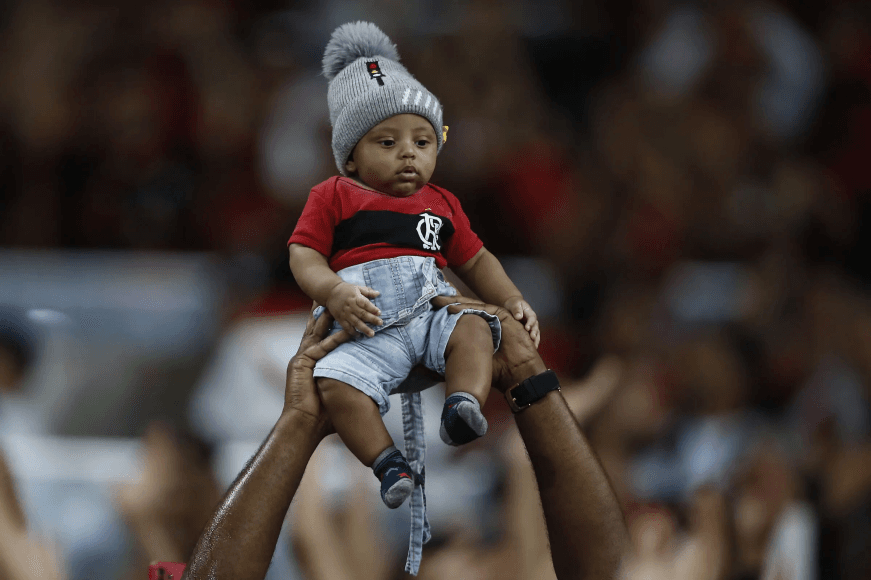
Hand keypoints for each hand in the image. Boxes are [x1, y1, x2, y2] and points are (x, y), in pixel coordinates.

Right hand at [283, 305, 351, 433]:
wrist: (304, 424)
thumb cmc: (321, 415)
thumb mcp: (337, 393)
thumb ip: (348, 384)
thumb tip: (370, 387)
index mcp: (309, 363)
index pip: (318, 338)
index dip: (325, 325)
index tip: (332, 312)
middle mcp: (303, 358)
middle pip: (314, 330)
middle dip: (321, 314)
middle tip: (328, 299)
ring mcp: (300, 360)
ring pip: (316, 334)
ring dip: (326, 320)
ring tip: (335, 306)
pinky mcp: (300, 364)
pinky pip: (319, 348)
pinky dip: (332, 339)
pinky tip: (345, 331)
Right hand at [326, 282, 382, 336]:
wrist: (330, 292)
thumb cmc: (346, 289)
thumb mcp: (357, 287)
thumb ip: (368, 291)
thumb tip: (378, 294)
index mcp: (355, 297)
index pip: (365, 304)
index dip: (372, 308)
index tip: (379, 313)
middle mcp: (350, 306)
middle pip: (362, 314)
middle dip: (372, 319)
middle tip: (380, 323)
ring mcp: (345, 313)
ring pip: (356, 322)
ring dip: (364, 329)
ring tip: (372, 334)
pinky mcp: (340, 319)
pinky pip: (347, 327)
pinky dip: (352, 332)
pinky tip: (359, 335)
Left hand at [430, 295, 546, 391]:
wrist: (518, 374)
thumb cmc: (498, 371)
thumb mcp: (473, 361)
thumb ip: (459, 357)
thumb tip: (432, 364)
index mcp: (480, 331)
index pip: (462, 318)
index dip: (447, 314)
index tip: (431, 312)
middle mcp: (487, 322)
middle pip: (465, 309)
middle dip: (448, 303)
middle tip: (432, 300)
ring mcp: (495, 318)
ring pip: (472, 306)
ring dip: (454, 302)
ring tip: (438, 301)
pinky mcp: (503, 315)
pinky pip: (483, 308)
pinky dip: (467, 307)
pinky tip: (452, 308)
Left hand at [504, 296, 539, 347]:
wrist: (513, 306)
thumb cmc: (514, 304)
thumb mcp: (515, 304)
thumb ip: (516, 309)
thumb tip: (519, 317)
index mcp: (530, 313)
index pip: (532, 318)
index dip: (530, 323)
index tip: (527, 328)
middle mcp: (532, 320)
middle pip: (535, 327)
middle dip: (534, 332)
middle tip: (532, 338)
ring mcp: (532, 326)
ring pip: (536, 333)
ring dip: (536, 339)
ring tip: (534, 346)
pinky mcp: (529, 331)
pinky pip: (532, 337)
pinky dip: (533, 342)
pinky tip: (532, 348)